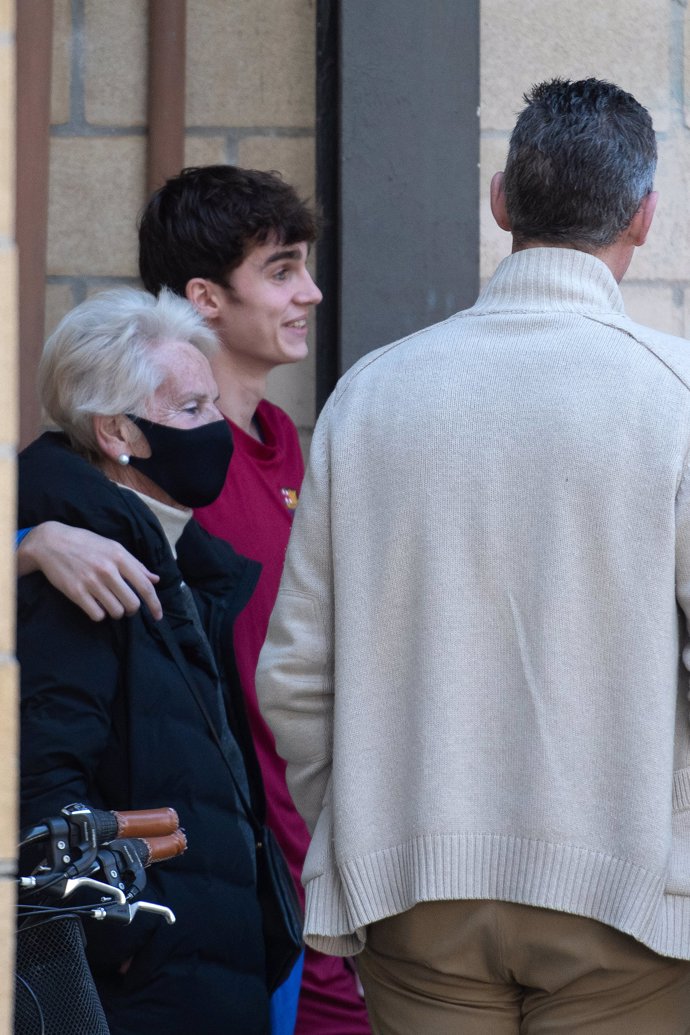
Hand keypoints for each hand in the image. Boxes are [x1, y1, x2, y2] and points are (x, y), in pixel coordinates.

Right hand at [17, 522, 162, 621]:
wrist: (52, 543)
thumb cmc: (86, 544)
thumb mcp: (113, 547)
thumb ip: (135, 565)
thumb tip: (155, 579)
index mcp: (120, 557)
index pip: (145, 586)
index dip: (155, 604)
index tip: (158, 616)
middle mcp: (107, 570)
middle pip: (132, 603)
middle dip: (132, 609)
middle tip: (126, 605)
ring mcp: (91, 582)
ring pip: (116, 611)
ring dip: (116, 612)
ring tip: (110, 603)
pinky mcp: (76, 592)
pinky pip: (97, 615)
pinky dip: (100, 614)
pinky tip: (96, 605)